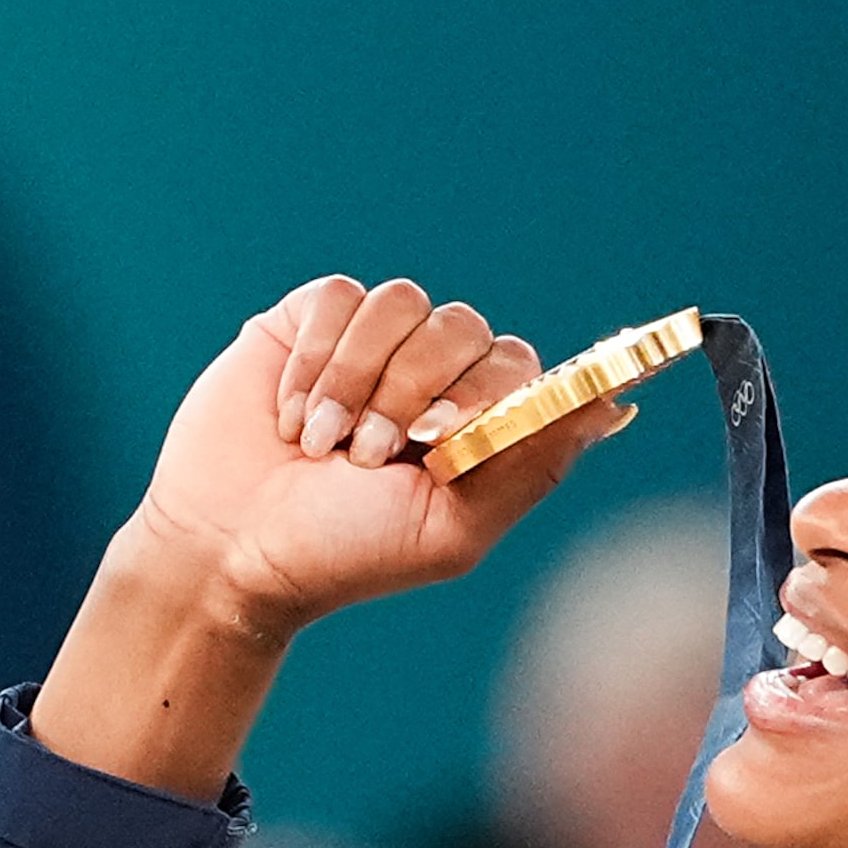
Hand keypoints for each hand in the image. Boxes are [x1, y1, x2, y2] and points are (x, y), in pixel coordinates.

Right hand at [132, 274, 631, 638]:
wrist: (233, 550)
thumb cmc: (347, 551)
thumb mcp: (453, 528)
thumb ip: (532, 464)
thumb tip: (613, 406)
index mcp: (480, 422)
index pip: (521, 366)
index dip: (488, 392)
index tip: (442, 440)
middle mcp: (435, 373)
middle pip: (464, 326)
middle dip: (414, 393)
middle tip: (370, 457)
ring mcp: (374, 342)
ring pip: (400, 303)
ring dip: (360, 379)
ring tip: (327, 445)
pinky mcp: (310, 321)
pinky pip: (338, 296)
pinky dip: (316, 361)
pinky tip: (293, 417)